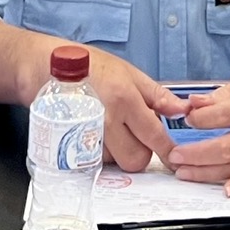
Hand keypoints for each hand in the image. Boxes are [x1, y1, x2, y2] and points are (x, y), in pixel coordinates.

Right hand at [66, 48, 180, 172]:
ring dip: (119, 152)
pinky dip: (101, 153)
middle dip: (140, 151)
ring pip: (116, 162)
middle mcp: (106, 120)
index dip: (167, 151)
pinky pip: (95, 161)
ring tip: (111, 128)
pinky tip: (97, 134)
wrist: (47, 67)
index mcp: (124, 99)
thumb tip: (182, 110)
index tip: (174, 158)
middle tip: (134, 133)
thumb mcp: (128, 72)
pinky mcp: (71, 146)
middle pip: (135, 159)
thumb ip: (157, 95)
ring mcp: (86, 135)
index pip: (154, 136)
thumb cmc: (89, 67)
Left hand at [164, 68, 229, 196]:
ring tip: (185, 173)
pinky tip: (225, 190)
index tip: (185, 120)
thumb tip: (193, 104)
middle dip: (196, 154)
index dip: (200, 120)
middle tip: (175, 157)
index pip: (223, 115)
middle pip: (227, 147)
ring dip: (208, 173)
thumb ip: (222, 94)